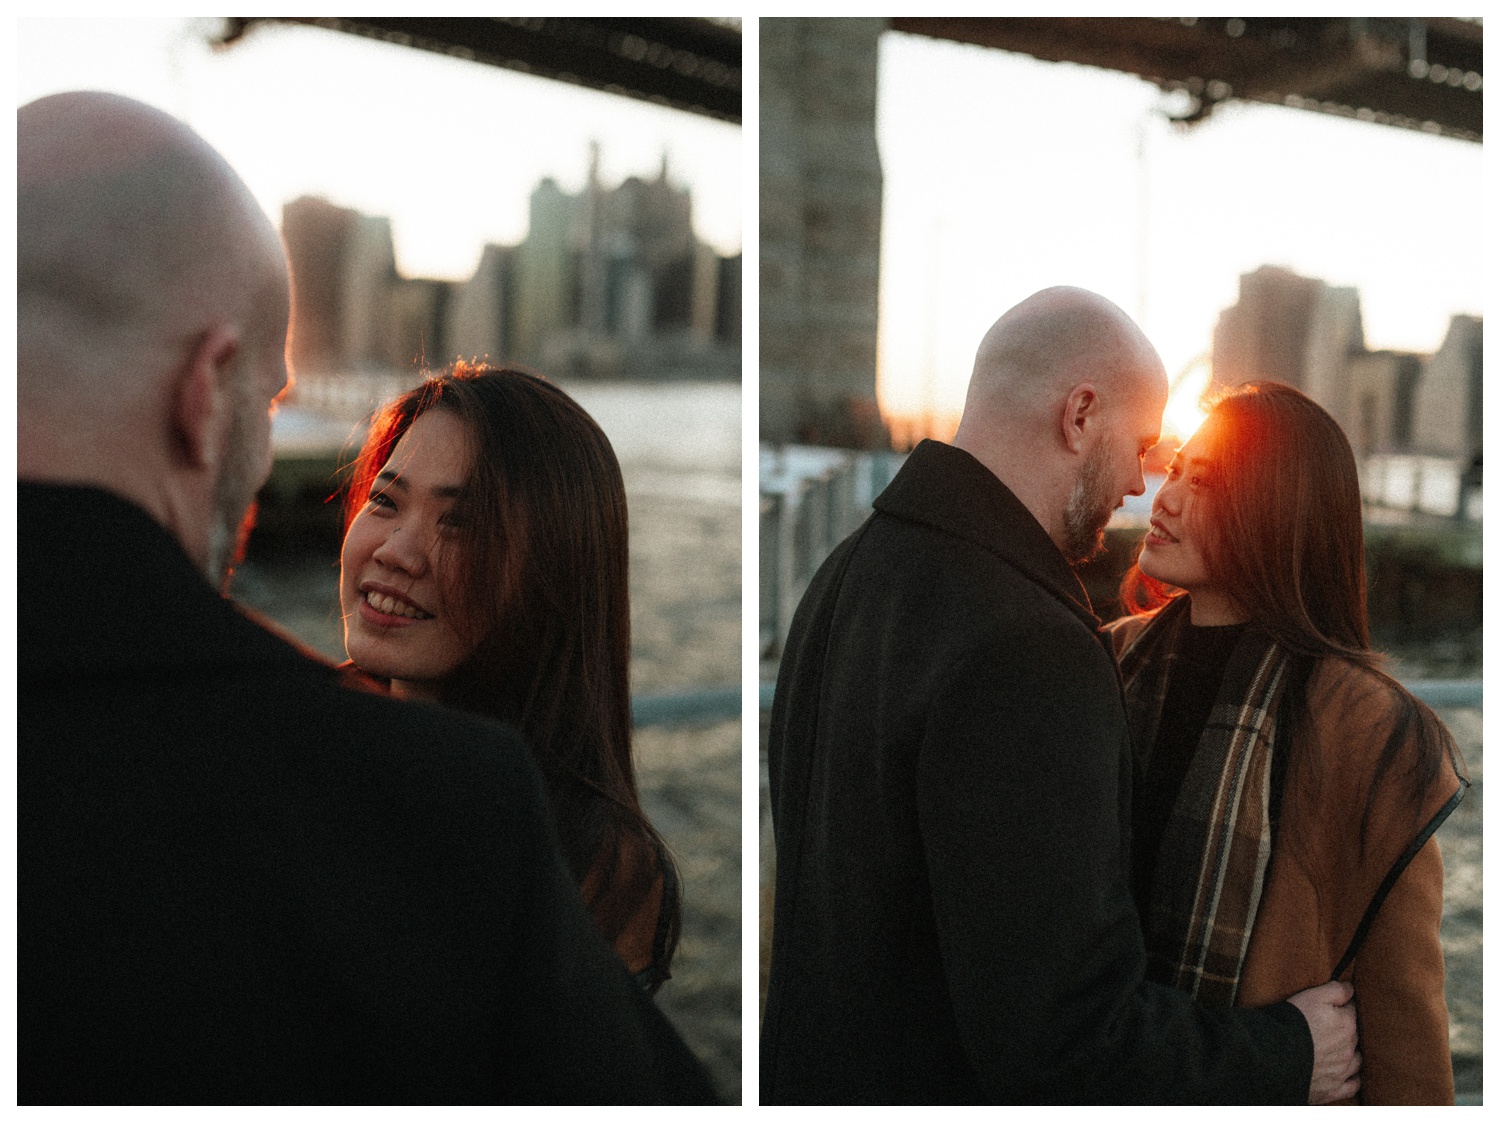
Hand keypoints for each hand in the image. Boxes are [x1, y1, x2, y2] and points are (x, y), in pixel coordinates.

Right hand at [1287, 980, 1360, 1103]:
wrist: (1276, 1057)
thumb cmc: (1293, 1022)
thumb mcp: (1312, 996)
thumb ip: (1335, 990)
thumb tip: (1351, 988)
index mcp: (1347, 1025)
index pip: (1352, 1010)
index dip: (1343, 1006)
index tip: (1335, 1005)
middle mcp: (1350, 1049)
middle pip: (1355, 1035)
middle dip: (1348, 1030)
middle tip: (1332, 1025)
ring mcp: (1343, 1071)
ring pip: (1358, 1061)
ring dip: (1353, 1055)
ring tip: (1341, 1049)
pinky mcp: (1333, 1089)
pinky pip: (1352, 1086)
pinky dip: (1352, 1080)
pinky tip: (1347, 1075)